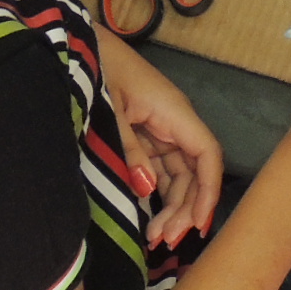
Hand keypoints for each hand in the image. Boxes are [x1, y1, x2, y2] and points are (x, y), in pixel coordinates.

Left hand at [98, 28, 224, 248]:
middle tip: (165, 241)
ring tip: (156, 237)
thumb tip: (147, 190)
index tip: (199, 224)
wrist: (81, 48)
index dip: (208, 190)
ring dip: (172, 206)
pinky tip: (149, 218)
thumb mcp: (111, 113)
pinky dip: (158, 194)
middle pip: (194, 171)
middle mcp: (175, 123)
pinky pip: (161, 170)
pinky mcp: (146, 136)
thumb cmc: (100, 72)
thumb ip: (129, 151)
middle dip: (185, 208)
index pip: (207, 154)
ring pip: (179, 175)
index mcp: (175, 113)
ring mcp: (161, 130)